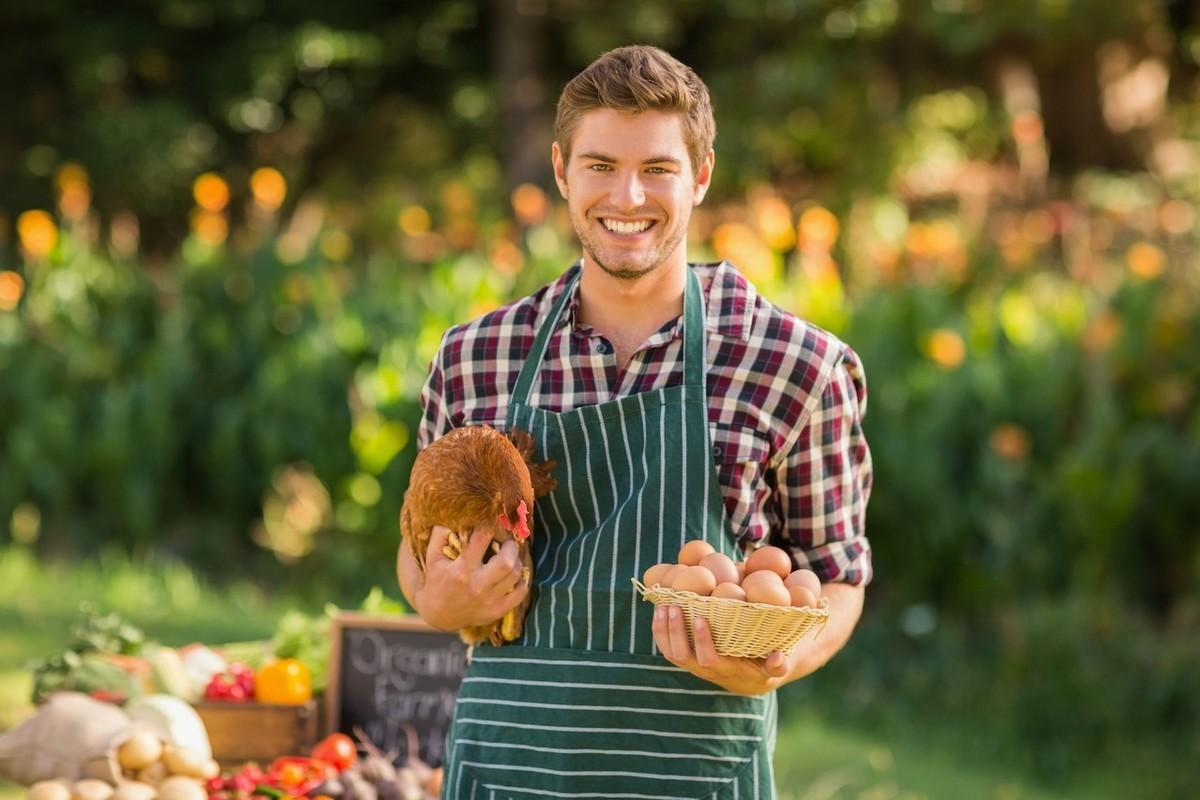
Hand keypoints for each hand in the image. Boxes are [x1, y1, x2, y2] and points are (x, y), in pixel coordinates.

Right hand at [413, 525, 528, 632]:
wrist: (437, 616)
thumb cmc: (436, 582)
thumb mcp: (433, 559)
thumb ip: (440, 536)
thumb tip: (451, 519)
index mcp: (461, 570)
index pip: (482, 539)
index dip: (488, 527)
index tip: (491, 525)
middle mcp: (477, 585)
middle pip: (507, 561)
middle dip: (511, 547)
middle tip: (508, 543)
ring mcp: (489, 600)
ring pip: (516, 575)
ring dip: (517, 561)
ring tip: (510, 557)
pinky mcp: (497, 611)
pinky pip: (520, 593)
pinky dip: (522, 581)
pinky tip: (514, 575)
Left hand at [651, 604, 790, 695]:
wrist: (749, 680)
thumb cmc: (765, 667)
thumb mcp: (777, 668)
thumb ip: (779, 665)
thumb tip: (778, 657)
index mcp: (726, 671)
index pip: (708, 659)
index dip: (701, 640)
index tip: (700, 617)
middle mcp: (705, 670)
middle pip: (681, 656)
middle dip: (674, 631)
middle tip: (673, 606)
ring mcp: (692, 664)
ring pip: (669, 652)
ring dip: (662, 630)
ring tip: (662, 605)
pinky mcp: (686, 657)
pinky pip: (666, 646)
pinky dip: (660, 630)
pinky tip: (659, 609)